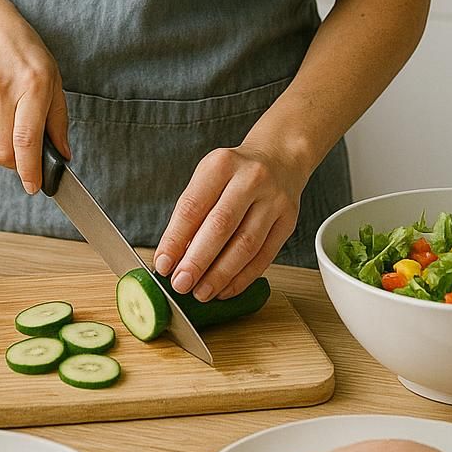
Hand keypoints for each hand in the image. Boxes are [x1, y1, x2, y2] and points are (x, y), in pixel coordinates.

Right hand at [0, 0, 69, 194]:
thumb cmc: (22, 48)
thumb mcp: (52, 75)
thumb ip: (58, 118)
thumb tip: (63, 155)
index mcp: (33, 84)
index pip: (28, 141)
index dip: (31, 171)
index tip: (35, 187)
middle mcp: (2, 91)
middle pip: (4, 153)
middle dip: (16, 166)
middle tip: (26, 159)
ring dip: (2, 147)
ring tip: (10, 121)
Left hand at [152, 143, 306, 301]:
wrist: (279, 158)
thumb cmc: (234, 173)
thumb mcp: (208, 178)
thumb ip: (191, 214)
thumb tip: (173, 257)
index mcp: (222, 165)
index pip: (193, 206)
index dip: (175, 239)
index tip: (163, 264)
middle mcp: (251, 179)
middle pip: (221, 226)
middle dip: (198, 261)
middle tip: (181, 283)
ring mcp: (274, 200)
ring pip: (245, 245)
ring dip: (220, 275)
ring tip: (201, 292)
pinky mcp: (288, 221)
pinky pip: (264, 256)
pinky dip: (243, 278)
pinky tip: (226, 289)